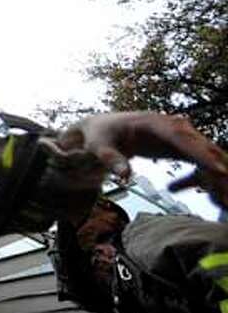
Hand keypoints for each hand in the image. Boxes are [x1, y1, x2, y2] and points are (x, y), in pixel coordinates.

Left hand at [48, 112, 227, 207]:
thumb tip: (124, 175)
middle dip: (215, 160)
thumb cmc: (98, 136)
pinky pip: (197, 156)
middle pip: (197, 141)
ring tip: (226, 191)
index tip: (216, 167)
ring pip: (201, 148)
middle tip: (227, 181)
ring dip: (216, 165)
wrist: (99, 128)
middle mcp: (168, 124)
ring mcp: (174, 133)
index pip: (179, 135)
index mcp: (151, 122)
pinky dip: (208, 169)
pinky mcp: (175, 143)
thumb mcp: (98, 148)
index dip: (198, 151)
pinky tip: (218, 186)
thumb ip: (111, 159)